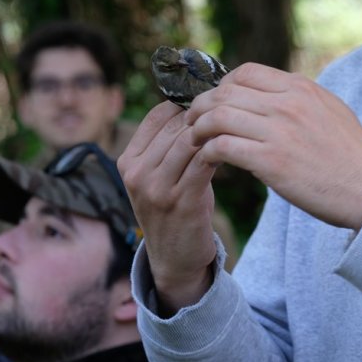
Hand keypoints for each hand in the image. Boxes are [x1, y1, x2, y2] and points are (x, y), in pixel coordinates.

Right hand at [118, 102, 217, 312]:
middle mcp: (137, 173)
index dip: (184, 104)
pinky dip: (220, 150)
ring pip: (189, 141)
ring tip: (233, 127)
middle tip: (230, 110)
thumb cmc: (174, 209)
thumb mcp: (159, 176)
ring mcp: (156, 188)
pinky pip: (203, 162)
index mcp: (127, 161)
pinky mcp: (181, 201)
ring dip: (213, 132)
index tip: (209, 102)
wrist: (174, 259)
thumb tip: (197, 104)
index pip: (156, 116)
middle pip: (174, 126)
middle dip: (203, 116)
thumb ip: (168, 145)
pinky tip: (234, 148)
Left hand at [187, 63, 361, 230]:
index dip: (222, 85)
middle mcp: (288, 104)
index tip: (214, 102)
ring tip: (193, 140)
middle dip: (200, 106)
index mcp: (300, 88)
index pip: (246, 72)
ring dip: (198, 128)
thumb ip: (298, 99)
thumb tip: (268, 95)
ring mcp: (279, 131)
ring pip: (218, 117)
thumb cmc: (351, 155)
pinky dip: (207, 151)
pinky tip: (207, 158)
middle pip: (225, 93)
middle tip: (191, 121)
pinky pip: (223, 146)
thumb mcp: (329, 110)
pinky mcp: (271, 161)